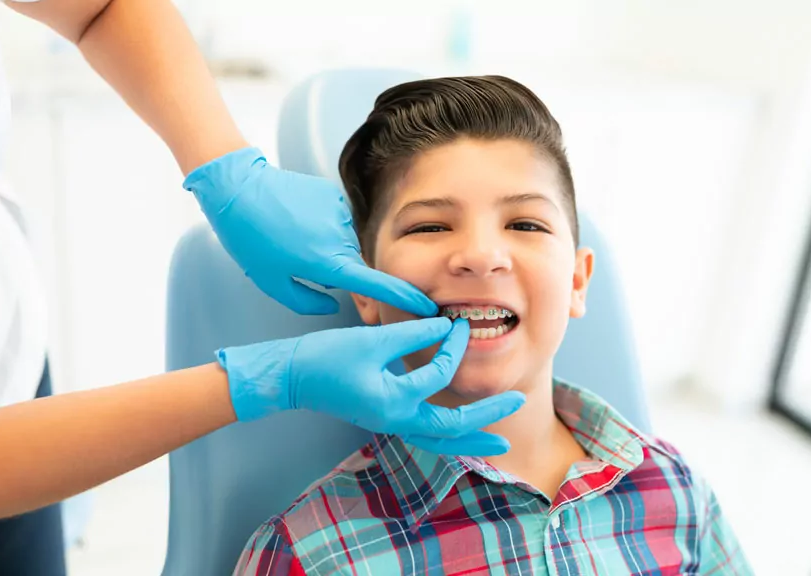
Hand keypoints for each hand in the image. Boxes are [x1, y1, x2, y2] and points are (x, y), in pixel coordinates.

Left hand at [185, 147, 437, 316]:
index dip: (403, 298)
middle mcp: (341, 238)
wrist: (238, 189)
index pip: (377, 285)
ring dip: (325, 246)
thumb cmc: (250, 240)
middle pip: (354, 263)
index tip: (426, 308)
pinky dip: (321, 226)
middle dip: (337, 269)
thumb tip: (332, 302)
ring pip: (343, 242)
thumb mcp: (272, 282)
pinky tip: (295, 220)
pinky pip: (335, 221)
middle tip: (299, 261)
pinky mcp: (333, 196)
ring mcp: (340, 213)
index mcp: (328, 263)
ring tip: (290, 237)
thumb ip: (307, 301)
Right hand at [217, 318, 525, 455]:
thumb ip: (413, 334)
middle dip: (486, 417)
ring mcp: (390, 423)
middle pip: (452, 427)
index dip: (453, 346)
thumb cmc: (326, 357)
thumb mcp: (374, 340)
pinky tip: (460, 431)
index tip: (460, 324)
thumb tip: (446, 326)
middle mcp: (396, 419)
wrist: (292, 376)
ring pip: (439, 439)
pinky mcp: (385, 418)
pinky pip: (425, 434)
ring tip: (498, 442)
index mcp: (394, 401)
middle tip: (518, 402)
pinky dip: (446, 435)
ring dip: (470, 439)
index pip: (439, 374)